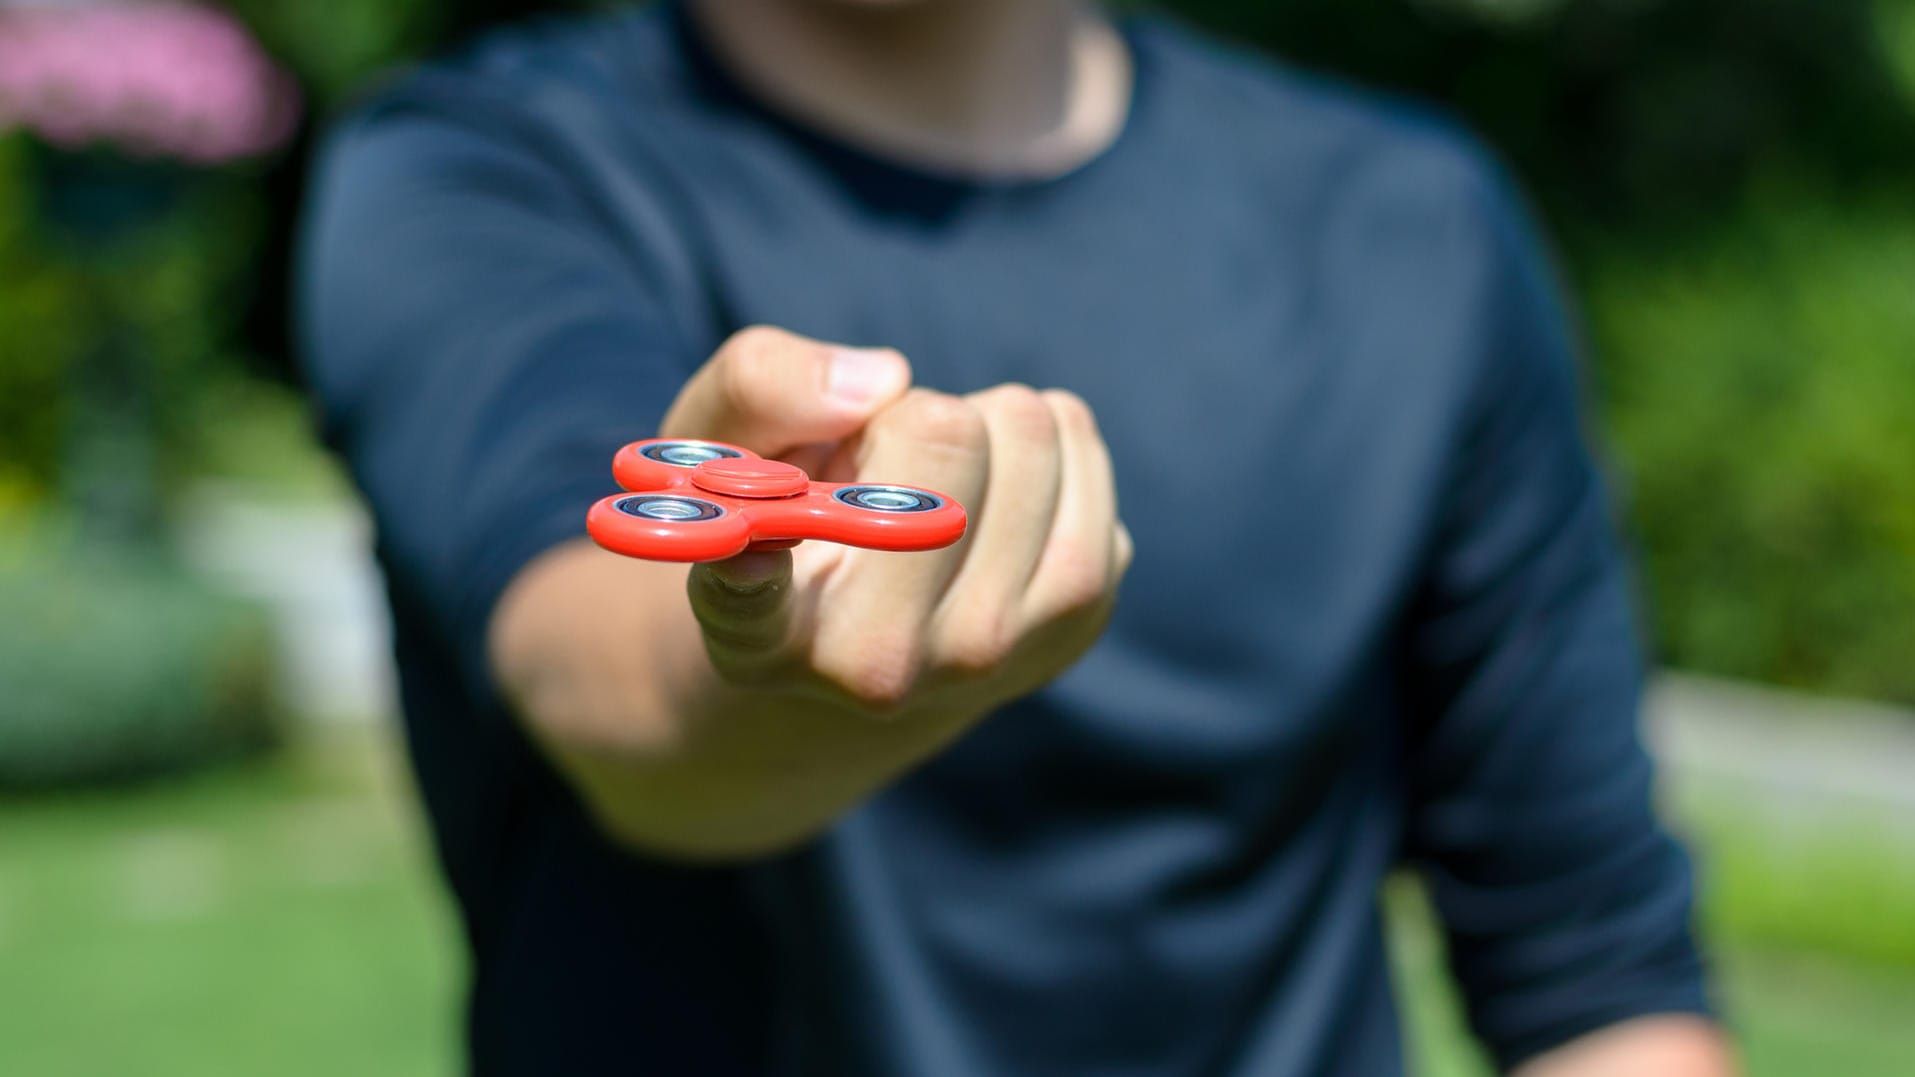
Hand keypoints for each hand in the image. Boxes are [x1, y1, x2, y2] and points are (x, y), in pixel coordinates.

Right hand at [490, 325, 1130, 858]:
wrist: (860, 645)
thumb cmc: (779, 519)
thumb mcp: (717, 446)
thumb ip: (759, 389)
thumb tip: (884, 380)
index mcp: (762, 641)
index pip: (751, 607)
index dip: (753, 569)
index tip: (749, 550)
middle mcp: (883, 671)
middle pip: (946, 435)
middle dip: (911, 413)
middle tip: (876, 468)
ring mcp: (996, 656)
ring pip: (1029, 428)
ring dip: (980, 422)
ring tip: (930, 487)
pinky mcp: (1081, 616)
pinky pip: (1078, 441)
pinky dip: (1041, 436)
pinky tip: (991, 498)